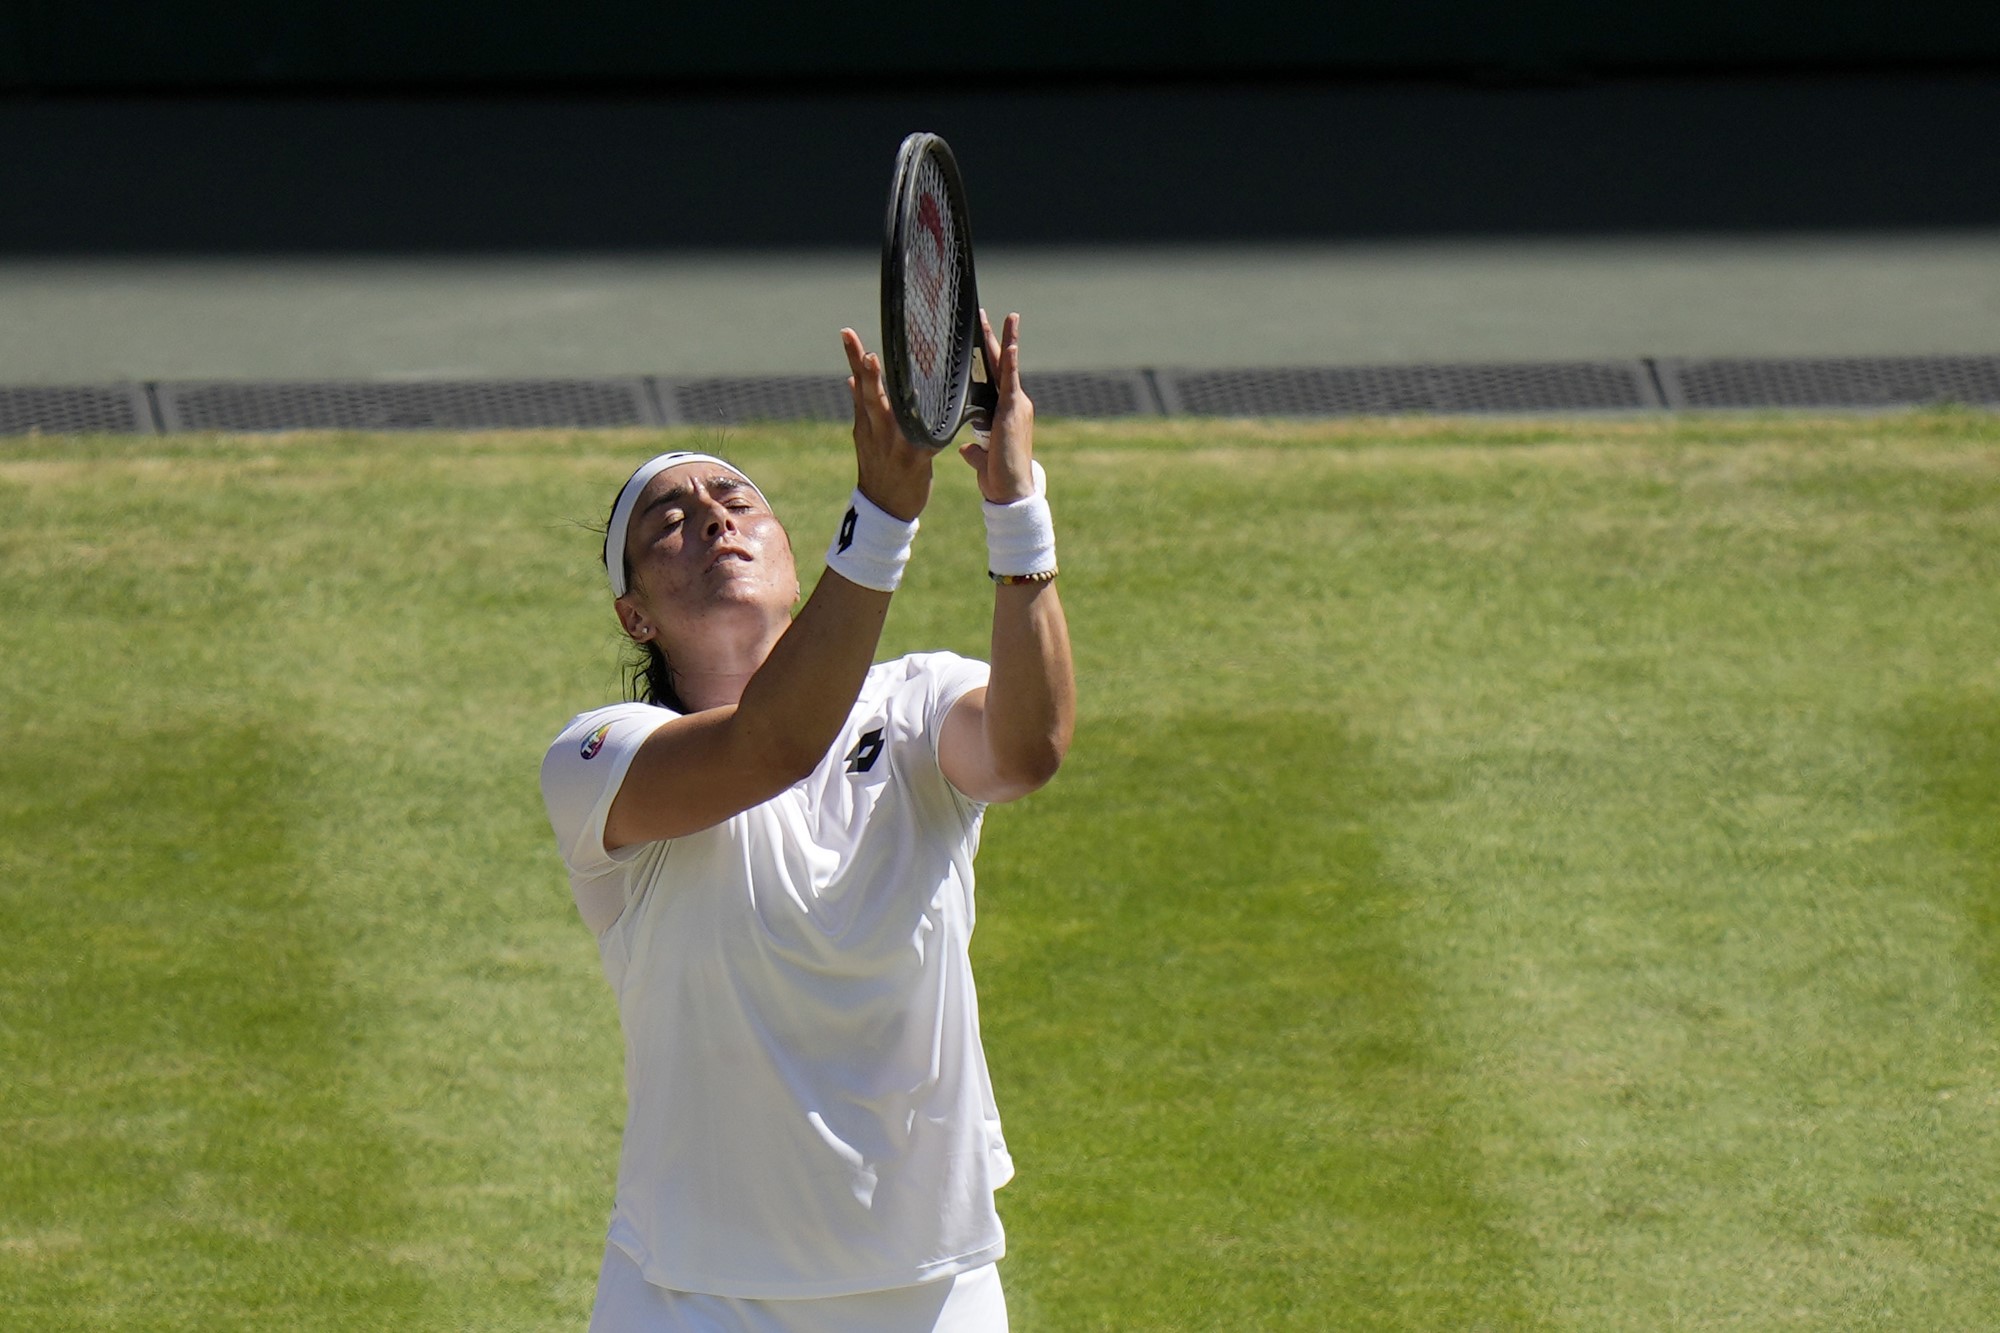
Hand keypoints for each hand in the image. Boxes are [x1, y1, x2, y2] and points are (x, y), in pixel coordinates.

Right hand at [841, 327, 933, 521]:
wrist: (884, 509)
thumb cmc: (879, 468)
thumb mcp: (864, 437)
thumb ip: (862, 406)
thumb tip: (850, 378)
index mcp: (866, 423)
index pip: (858, 385)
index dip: (853, 359)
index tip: (848, 333)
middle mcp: (877, 431)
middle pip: (871, 399)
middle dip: (868, 376)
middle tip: (868, 353)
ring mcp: (895, 446)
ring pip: (895, 417)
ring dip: (898, 402)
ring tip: (901, 390)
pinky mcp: (915, 460)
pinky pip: (925, 439)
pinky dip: (929, 428)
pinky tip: (937, 417)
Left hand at [960, 311, 1036, 504]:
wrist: (1010, 490)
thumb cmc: (997, 477)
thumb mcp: (981, 458)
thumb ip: (974, 450)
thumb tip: (965, 449)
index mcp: (1005, 412)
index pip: (994, 377)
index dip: (986, 356)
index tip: (978, 334)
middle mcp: (1013, 404)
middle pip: (1001, 364)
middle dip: (995, 337)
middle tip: (985, 312)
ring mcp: (1016, 406)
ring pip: (1008, 366)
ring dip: (1006, 340)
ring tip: (1007, 316)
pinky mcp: (1013, 411)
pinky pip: (1011, 382)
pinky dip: (1011, 362)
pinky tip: (1010, 345)